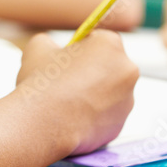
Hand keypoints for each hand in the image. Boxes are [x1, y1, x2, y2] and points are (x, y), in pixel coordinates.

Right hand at [16, 31, 137, 155]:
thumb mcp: (38, 47)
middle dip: (92, 72)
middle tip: (68, 81)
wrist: (45, 124)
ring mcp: (128, 100)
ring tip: (69, 102)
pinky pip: (107, 116)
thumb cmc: (44, 82)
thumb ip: (49, 41)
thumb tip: (51, 47)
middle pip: (110, 66)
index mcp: (111, 44)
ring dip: (95, 95)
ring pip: (111, 92)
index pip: (99, 41)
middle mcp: (127, 70)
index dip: (81, 50)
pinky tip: (74, 118)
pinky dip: (94, 116)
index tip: (68, 60)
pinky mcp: (121, 125)